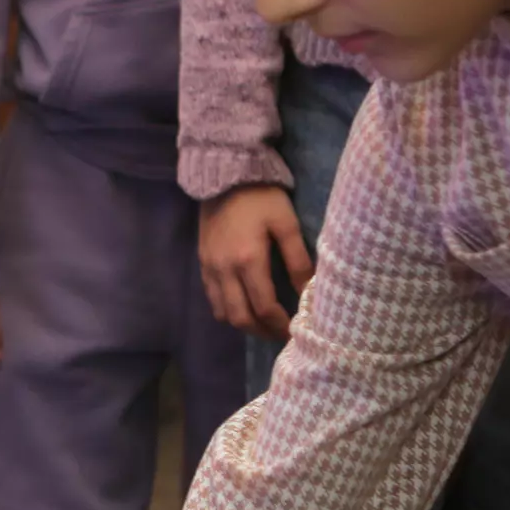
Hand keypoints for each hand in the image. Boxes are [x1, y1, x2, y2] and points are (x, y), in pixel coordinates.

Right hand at [198, 186, 312, 340]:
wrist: (224, 175)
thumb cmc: (261, 197)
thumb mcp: (286, 224)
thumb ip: (298, 260)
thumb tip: (307, 292)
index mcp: (248, 261)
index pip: (264, 307)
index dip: (280, 325)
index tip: (294, 331)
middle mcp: (225, 270)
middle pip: (240, 317)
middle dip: (261, 331)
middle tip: (279, 334)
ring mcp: (210, 268)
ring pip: (222, 312)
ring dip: (243, 323)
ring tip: (262, 324)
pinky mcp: (202, 263)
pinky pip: (212, 298)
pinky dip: (227, 310)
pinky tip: (242, 305)